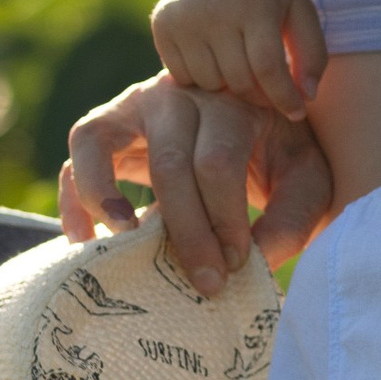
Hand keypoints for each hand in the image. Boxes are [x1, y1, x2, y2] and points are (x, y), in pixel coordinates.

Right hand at [59, 71, 334, 290]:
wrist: (252, 123)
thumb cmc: (279, 156)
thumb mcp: (304, 181)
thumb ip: (291, 219)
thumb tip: (253, 264)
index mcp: (232, 103)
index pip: (219, 163)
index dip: (224, 220)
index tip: (238, 266)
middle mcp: (179, 95)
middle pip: (170, 163)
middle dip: (187, 231)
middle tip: (203, 284)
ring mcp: (135, 104)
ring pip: (102, 141)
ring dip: (104, 195)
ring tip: (125, 244)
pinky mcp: (107, 125)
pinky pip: (78, 154)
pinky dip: (76, 197)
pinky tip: (87, 241)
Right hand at [151, 0, 328, 118]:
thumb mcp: (299, 9)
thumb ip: (313, 52)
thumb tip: (307, 96)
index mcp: (255, 6)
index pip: (268, 68)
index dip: (285, 97)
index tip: (297, 112)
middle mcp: (215, 13)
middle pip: (239, 81)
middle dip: (259, 95)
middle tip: (268, 89)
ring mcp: (184, 20)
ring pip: (210, 84)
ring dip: (228, 85)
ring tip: (238, 63)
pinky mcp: (162, 27)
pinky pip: (183, 77)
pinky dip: (201, 78)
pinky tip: (213, 57)